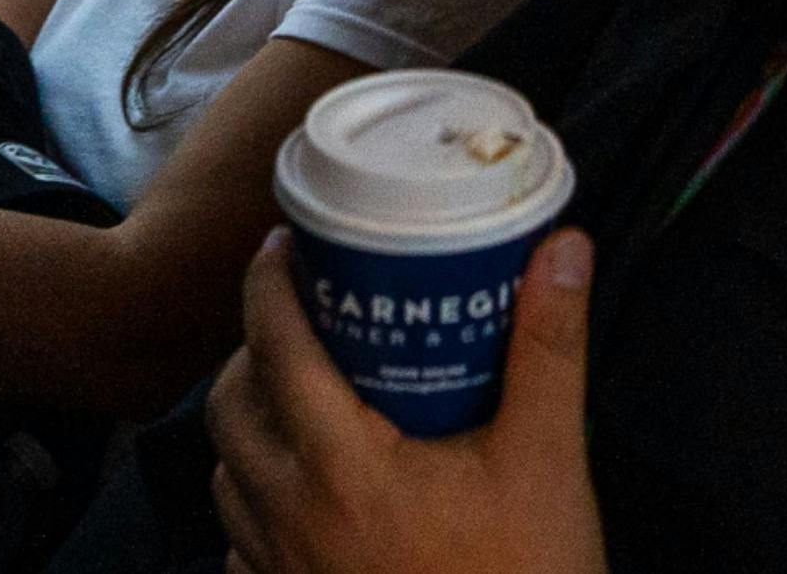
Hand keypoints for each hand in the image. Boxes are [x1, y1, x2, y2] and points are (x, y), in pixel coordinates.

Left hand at [211, 227, 604, 573]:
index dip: (270, 287)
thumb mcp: (547, 456)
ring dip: (251, 419)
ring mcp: (280, 568)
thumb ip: (547, 347)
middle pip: (230, 406)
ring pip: (226, 471)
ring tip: (305, 391)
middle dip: (254, 350)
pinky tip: (310, 484)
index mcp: (342, 467)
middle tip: (307, 315)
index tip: (284, 245)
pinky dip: (257, 492)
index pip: (277, 351)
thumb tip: (561, 246)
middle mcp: (290, 515)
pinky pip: (240, 537)